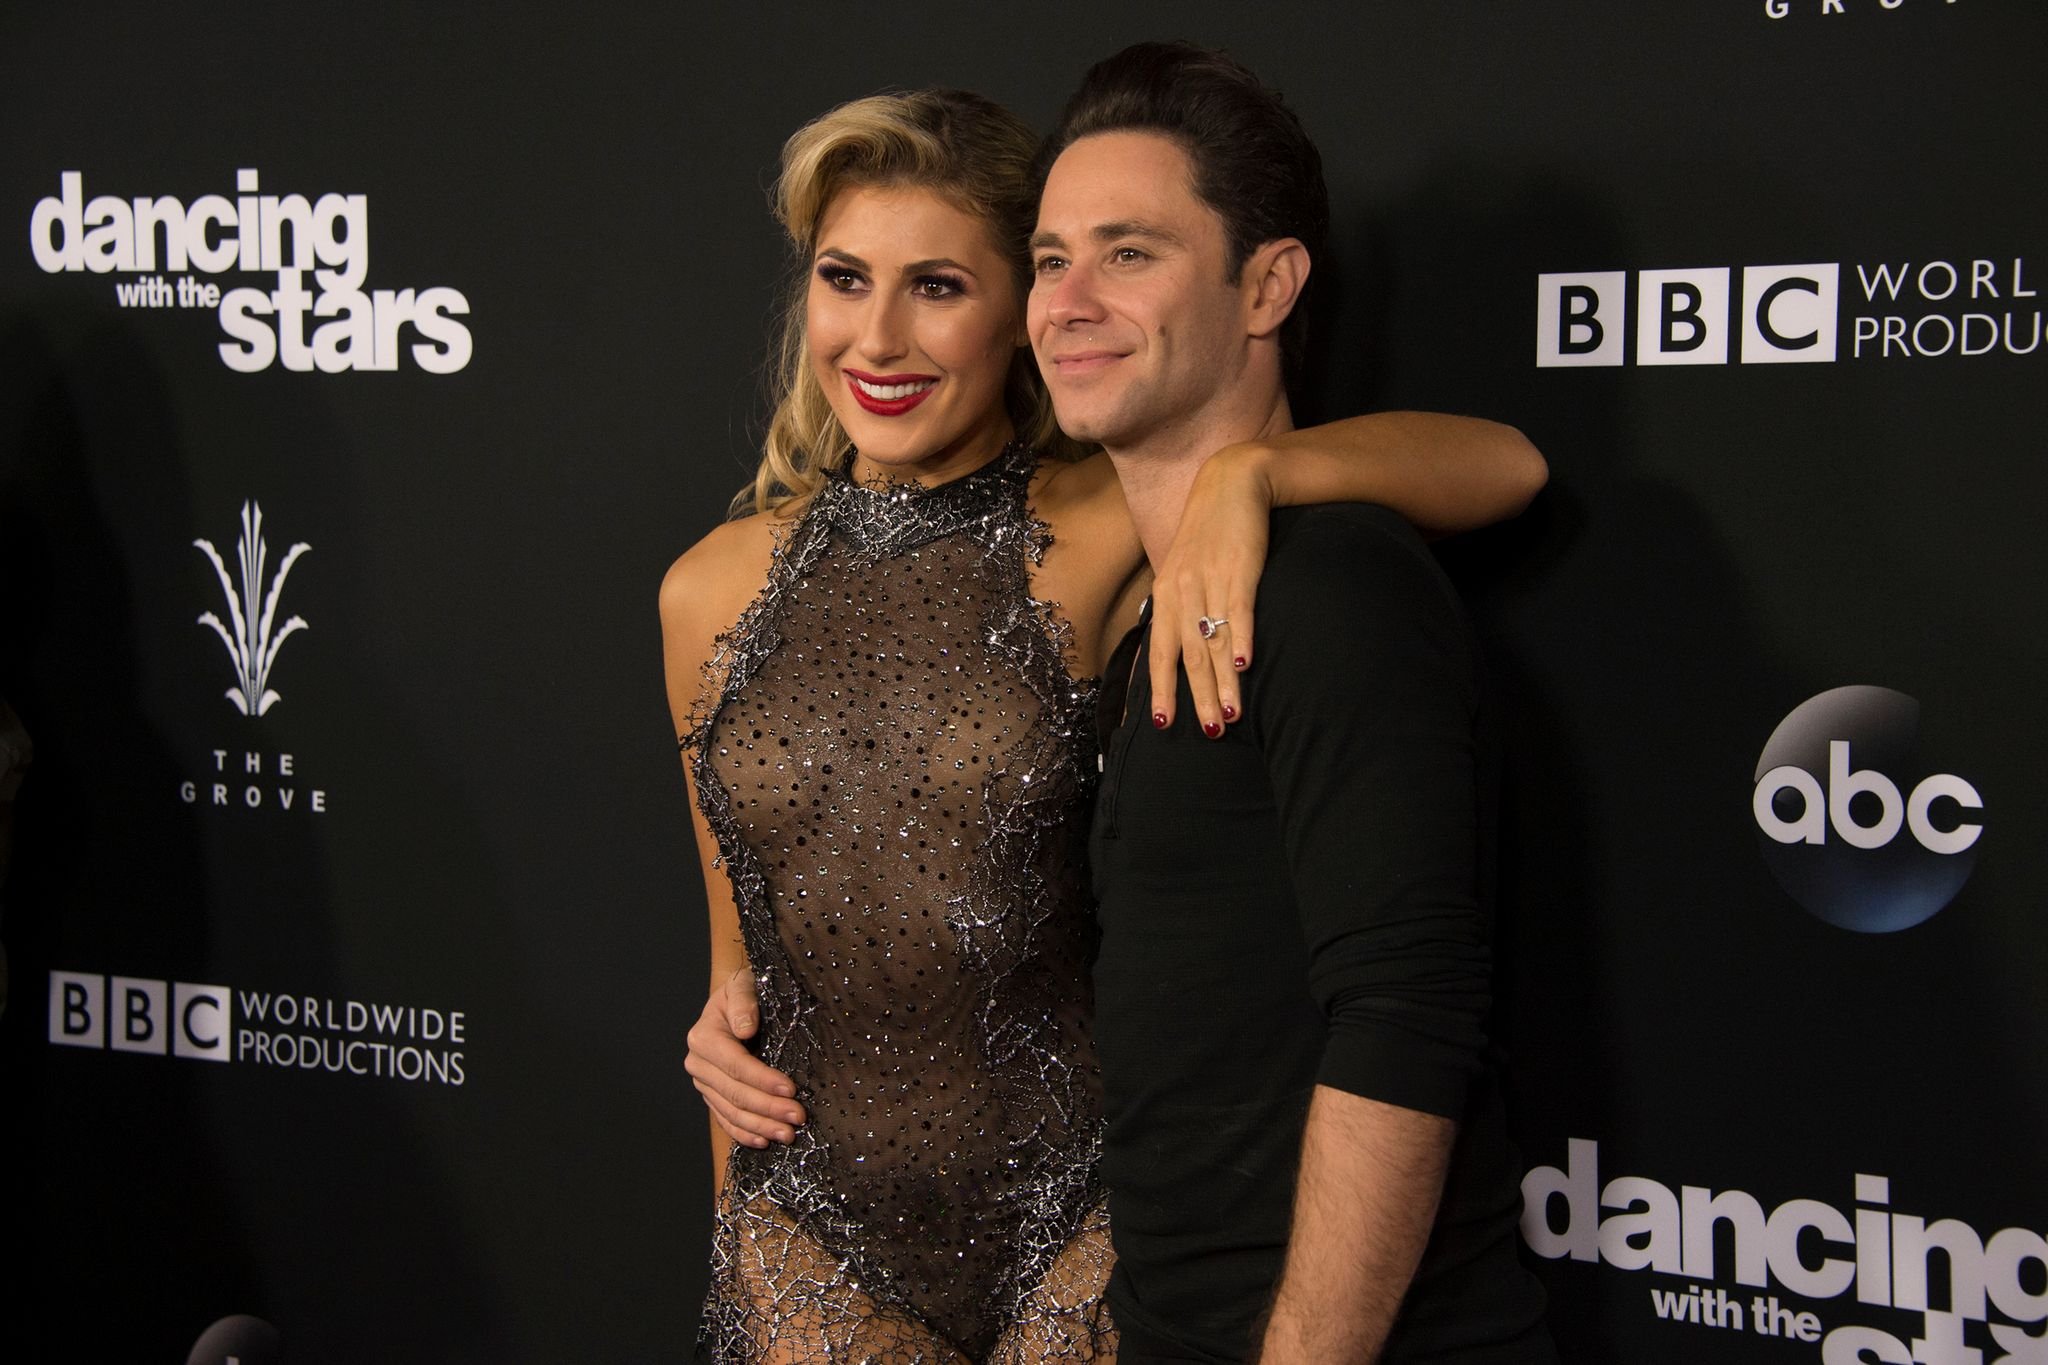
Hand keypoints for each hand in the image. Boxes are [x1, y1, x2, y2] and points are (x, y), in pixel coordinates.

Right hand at [684, 969, 804, 1146]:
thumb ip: (744, 1002)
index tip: (791, 1089)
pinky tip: (763, 1142)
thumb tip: (745, 1028)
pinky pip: (725, 1120)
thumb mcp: (743, 985)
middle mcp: (698, 1064)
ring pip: (731, 1112)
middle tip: (798, 1117)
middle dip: (768, 1108)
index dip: (763, 1080)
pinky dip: (744, 1133)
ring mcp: (704, 1084)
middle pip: (735, 1094)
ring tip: (788, 1134)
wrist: (733, 1002)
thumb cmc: (743, 991)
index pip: (736, 1065)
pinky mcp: (711, 1096)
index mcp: (703, 1037)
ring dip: (760, 1126)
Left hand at [1148, 443, 1269, 735]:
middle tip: (1208, 733)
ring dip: (1222, 683)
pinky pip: (1238, 609)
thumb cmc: (1212, 532)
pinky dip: (1241, 639)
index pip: (1160, 650)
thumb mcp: (1186, 568)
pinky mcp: (1240, 567)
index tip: (1161, 724)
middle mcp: (1182, 590)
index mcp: (1166, 594)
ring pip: (1213, 640)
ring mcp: (1210, 579)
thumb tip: (1181, 647)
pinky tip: (1245, 666)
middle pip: (1188, 655)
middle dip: (1197, 697)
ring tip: (1231, 716)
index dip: (1161, 688)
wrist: (1233, 480)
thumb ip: (1181, 606)